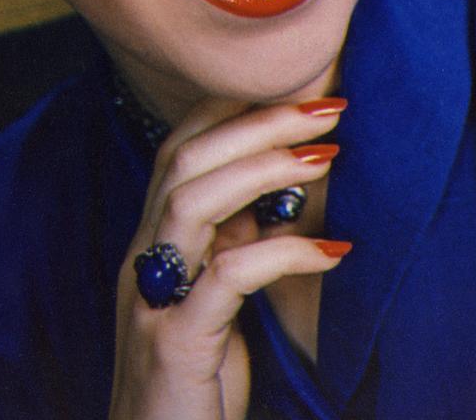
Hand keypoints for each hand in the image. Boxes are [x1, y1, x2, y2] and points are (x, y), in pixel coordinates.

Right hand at [108, 96, 350, 419]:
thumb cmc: (192, 388)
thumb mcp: (213, 308)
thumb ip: (228, 251)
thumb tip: (271, 195)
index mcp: (151, 247)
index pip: (178, 150)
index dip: (231, 110)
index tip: (295, 87)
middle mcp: (143, 263)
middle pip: (185, 159)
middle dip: (259, 121)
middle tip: (328, 106)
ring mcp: (153, 301)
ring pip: (193, 199)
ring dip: (263, 166)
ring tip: (326, 154)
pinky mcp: (178, 344)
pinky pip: (228, 276)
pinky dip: (282, 252)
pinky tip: (332, 252)